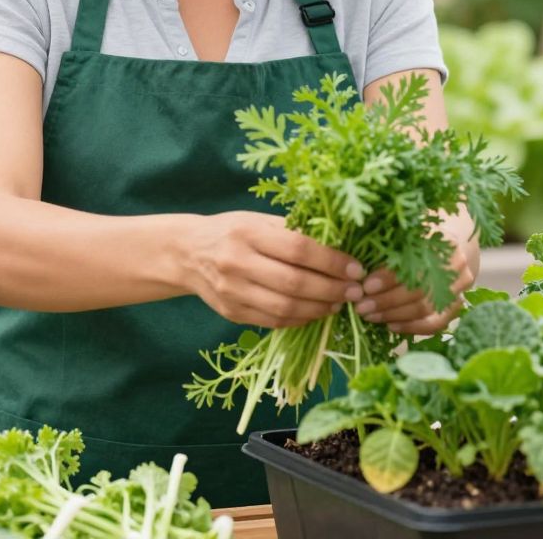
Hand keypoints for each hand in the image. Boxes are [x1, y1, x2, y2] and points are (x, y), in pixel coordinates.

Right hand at [184, 211, 364, 329]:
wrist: (188, 253)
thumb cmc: (231, 231)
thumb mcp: (257, 220)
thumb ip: (292, 231)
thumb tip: (338, 246)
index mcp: (247, 233)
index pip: (298, 249)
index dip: (331, 261)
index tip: (355, 268)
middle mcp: (237, 263)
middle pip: (294, 283)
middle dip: (332, 289)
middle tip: (355, 291)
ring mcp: (232, 292)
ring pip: (286, 308)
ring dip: (319, 308)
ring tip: (338, 303)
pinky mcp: (232, 313)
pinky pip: (274, 321)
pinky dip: (300, 319)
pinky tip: (315, 311)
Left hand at [350, 226, 476, 335]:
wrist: (446, 248)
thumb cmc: (418, 239)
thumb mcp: (406, 235)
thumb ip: (388, 247)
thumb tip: (356, 268)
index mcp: (442, 242)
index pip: (413, 265)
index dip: (388, 278)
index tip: (365, 285)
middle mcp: (456, 266)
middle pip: (419, 290)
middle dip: (386, 301)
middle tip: (361, 307)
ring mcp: (460, 289)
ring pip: (426, 309)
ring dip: (394, 315)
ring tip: (369, 315)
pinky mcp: (456, 307)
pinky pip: (435, 324)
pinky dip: (411, 327)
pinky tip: (390, 325)